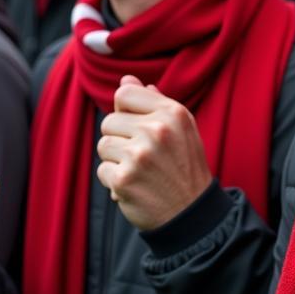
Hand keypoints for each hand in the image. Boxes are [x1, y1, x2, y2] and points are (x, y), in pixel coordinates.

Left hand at [96, 75, 212, 230]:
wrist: (192, 213)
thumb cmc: (184, 166)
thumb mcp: (180, 129)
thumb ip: (154, 102)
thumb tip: (126, 79)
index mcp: (172, 113)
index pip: (124, 94)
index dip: (125, 111)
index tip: (138, 128)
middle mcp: (157, 130)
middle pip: (109, 121)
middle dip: (120, 139)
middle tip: (144, 156)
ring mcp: (139, 155)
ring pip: (103, 145)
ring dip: (116, 160)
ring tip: (140, 171)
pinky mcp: (124, 179)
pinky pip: (102, 170)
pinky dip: (114, 181)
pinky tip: (136, 186)